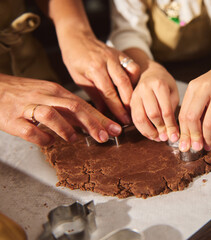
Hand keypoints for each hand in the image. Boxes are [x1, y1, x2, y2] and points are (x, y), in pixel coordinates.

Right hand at [0, 74, 121, 145]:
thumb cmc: (26, 94)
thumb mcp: (50, 96)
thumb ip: (70, 110)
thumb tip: (93, 124)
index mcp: (56, 91)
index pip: (84, 104)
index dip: (101, 118)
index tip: (116, 129)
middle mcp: (45, 96)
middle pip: (73, 107)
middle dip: (92, 123)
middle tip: (104, 138)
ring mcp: (28, 106)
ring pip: (51, 114)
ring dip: (66, 128)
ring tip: (75, 139)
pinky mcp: (12, 119)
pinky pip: (29, 130)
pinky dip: (41, 138)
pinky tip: (49, 142)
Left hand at [58, 30, 139, 123]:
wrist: (77, 36)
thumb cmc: (75, 59)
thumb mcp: (79, 79)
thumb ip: (94, 95)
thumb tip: (103, 114)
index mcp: (95, 68)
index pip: (109, 92)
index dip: (117, 108)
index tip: (123, 120)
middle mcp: (108, 61)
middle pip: (123, 84)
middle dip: (128, 103)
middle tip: (131, 117)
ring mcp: (116, 56)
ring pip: (131, 75)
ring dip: (134, 91)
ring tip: (134, 105)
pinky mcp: (122, 54)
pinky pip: (133, 67)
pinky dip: (135, 79)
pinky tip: (133, 89)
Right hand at [130, 61, 178, 141]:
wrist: (150, 72)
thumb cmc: (165, 84)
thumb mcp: (173, 93)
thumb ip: (172, 110)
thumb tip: (172, 132)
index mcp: (159, 84)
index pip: (165, 110)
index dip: (170, 125)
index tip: (175, 135)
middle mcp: (145, 88)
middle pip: (152, 114)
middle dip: (160, 129)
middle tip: (166, 137)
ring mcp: (135, 95)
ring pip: (140, 118)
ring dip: (149, 131)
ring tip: (158, 138)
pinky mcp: (130, 102)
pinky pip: (134, 119)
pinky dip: (142, 129)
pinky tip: (150, 134)